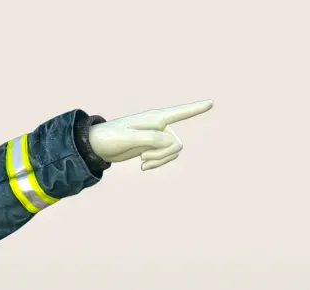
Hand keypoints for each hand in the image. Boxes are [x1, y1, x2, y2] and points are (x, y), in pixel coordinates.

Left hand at [88, 100, 212, 170]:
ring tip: (142, 162)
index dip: (195, 109)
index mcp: (155, 118)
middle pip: (176, 144)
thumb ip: (149, 138)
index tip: (210, 103)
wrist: (98, 147)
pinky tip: (142, 166)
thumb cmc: (110, 138)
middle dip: (164, 155)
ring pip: (173, 151)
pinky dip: (156, 164)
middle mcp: (160, 126)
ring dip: (160, 161)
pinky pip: (165, 158)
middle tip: (144, 157)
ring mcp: (157, 137)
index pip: (179, 112)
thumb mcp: (127, 138)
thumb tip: (170, 142)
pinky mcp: (152, 148)